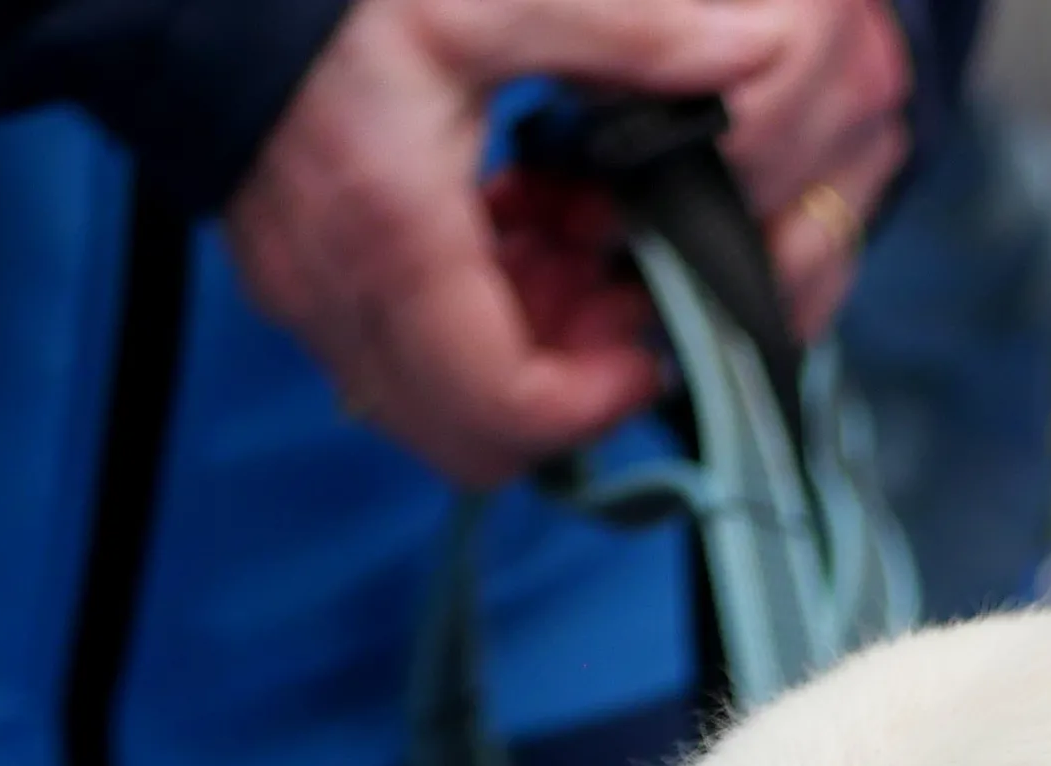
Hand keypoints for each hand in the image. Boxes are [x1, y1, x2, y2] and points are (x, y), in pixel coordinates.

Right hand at [226, 0, 914, 489]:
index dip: (597, 402)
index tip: (649, 347)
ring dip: (517, 364)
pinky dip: (467, 329)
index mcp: (396, 235)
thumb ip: (631, 35)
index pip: (506, 408)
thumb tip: (752, 56)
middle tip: (617, 309)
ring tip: (570, 263)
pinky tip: (505, 241)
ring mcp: (309, 302)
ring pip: (435, 411)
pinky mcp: (298, 287)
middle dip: (562, 396)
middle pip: (472, 439)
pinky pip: (397, 361)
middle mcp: (339, 294)